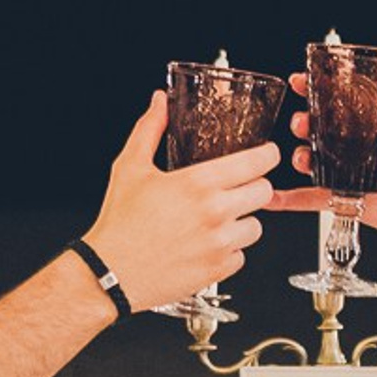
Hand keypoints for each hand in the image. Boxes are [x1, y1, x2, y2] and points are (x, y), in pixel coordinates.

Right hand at [78, 93, 276, 313]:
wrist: (109, 273)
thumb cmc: (119, 224)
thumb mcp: (130, 167)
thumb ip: (150, 129)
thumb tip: (159, 103)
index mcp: (197, 183)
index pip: (256, 162)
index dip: (267, 155)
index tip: (267, 154)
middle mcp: (214, 213)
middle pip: (265, 192)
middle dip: (255, 186)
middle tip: (239, 187)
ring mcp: (218, 244)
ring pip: (256, 226)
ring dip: (243, 220)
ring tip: (218, 219)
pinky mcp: (216, 271)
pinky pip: (241, 256)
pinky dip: (229, 250)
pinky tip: (207, 243)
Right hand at [272, 88, 376, 248]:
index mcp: (373, 126)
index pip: (341, 101)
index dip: (318, 89)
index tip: (301, 80)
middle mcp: (355, 146)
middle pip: (320, 129)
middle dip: (305, 122)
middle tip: (302, 122)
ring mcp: (348, 172)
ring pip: (314, 160)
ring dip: (301, 155)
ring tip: (301, 157)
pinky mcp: (345, 199)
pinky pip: (313, 199)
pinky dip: (290, 200)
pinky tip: (273, 199)